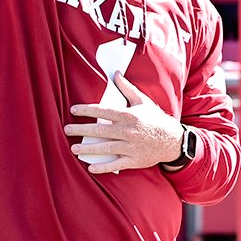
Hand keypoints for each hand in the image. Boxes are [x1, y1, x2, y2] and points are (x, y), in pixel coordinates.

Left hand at [66, 74, 183, 173]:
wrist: (173, 140)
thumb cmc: (156, 120)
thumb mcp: (143, 102)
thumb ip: (128, 88)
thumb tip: (116, 74)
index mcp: (129, 115)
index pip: (103, 111)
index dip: (86, 110)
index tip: (73, 110)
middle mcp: (128, 131)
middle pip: (99, 130)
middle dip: (81, 129)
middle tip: (67, 129)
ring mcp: (130, 147)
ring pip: (105, 148)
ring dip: (88, 148)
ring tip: (74, 148)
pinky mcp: (134, 160)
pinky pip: (115, 164)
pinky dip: (103, 167)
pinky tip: (91, 167)